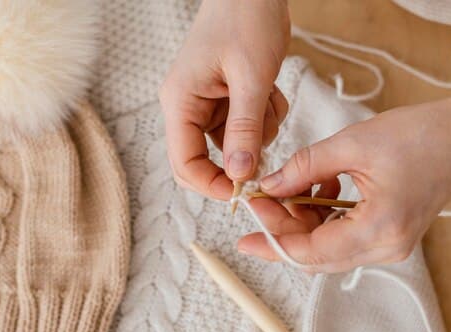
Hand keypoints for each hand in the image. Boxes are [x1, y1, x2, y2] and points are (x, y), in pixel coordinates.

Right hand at [159, 0, 290, 199]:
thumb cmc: (246, 20)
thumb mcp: (252, 78)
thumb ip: (245, 129)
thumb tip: (239, 175)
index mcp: (180, 102)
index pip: (184, 164)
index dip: (212, 185)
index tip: (246, 192)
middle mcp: (188, 106)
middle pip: (207, 159)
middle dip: (240, 158)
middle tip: (267, 149)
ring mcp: (208, 103)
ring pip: (234, 145)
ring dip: (260, 132)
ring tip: (268, 95)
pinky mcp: (227, 99)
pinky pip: (247, 126)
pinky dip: (265, 116)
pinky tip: (270, 88)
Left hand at [237, 95, 450, 272]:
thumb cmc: (421, 135)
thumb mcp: (353, 144)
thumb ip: (305, 168)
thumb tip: (268, 187)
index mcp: (379, 229)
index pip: (310, 252)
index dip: (272, 239)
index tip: (245, 223)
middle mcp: (387, 249)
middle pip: (317, 258)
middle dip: (283, 231)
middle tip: (260, 201)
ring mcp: (392, 247)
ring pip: (328, 251)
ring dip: (302, 224)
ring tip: (293, 187)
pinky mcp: (392, 238)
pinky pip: (345, 240)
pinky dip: (324, 220)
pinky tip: (321, 188)